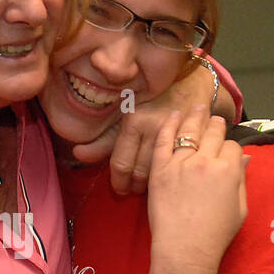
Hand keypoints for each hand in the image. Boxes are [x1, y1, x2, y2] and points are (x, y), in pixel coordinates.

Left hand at [71, 59, 221, 195]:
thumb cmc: (150, 101)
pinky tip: (163, 176)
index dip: (119, 182)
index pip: (121, 164)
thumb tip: (77, 154)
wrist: (189, 83)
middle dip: (134, 187)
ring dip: (150, 186)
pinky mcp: (196, 139)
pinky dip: (167, 177)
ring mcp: (178, 134)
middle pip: (140, 173)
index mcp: (134, 120)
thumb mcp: (123, 116)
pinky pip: (177, 168)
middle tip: (132, 189)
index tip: (119, 188)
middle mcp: (155, 127)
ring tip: (145, 186)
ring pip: (159, 174)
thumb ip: (102, 140)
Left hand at [145, 105, 247, 273]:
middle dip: (215, 124)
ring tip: (197, 108)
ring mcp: (180, 163)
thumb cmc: (216, 234)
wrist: (184, 249)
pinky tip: (172, 114)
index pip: (232, 146)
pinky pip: (163, 140)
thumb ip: (241, 179)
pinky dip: (168, 125)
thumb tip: (243, 157)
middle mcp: (206, 161)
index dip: (230, 147)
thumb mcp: (240, 208)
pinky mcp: (159, 169)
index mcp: (229, 170)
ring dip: (195, 116)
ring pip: (189, 131)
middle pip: (212, 133)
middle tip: (214, 119)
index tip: (226, 150)